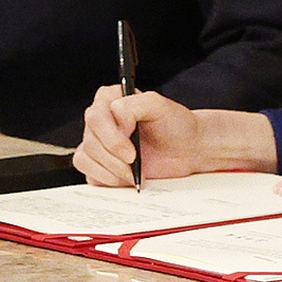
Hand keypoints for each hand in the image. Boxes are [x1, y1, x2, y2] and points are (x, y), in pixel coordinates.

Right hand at [74, 87, 276, 185]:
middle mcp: (104, 120)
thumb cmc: (182, 126)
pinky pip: (90, 175)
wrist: (195, 148)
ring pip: (86, 158)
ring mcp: (102, 144)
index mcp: (114, 99)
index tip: (131, 148)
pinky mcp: (104, 166)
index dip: (110, 132)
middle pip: (88, 137)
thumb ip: (139, 103)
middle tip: (133, 168)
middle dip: (111, 156)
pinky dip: (105, 181)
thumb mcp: (165, 108)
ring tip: (133, 178)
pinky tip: (126, 182)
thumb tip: (118, 110)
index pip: (97, 111)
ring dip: (108, 171)